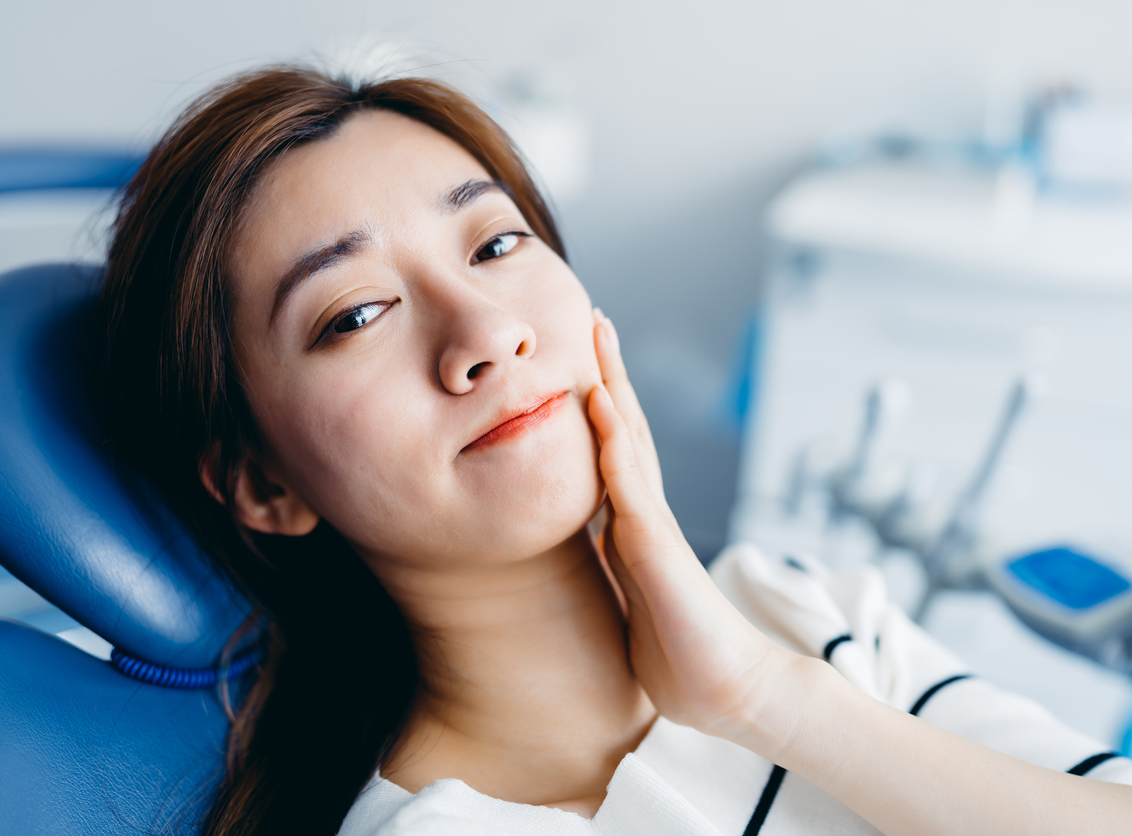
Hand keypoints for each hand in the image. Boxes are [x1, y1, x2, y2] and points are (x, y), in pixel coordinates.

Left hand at [587, 309, 790, 739]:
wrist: (728, 690)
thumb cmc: (682, 654)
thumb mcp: (637, 597)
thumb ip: (621, 565)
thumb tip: (602, 545)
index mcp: (638, 527)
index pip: (618, 452)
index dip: (603, 405)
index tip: (585, 363)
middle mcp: (647, 513)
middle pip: (628, 426)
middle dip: (610, 370)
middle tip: (595, 317)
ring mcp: (653, 522)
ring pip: (629, 435)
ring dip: (612, 379)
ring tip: (598, 329)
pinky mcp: (655, 542)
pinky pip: (627, 480)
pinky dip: (612, 436)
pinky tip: (599, 397)